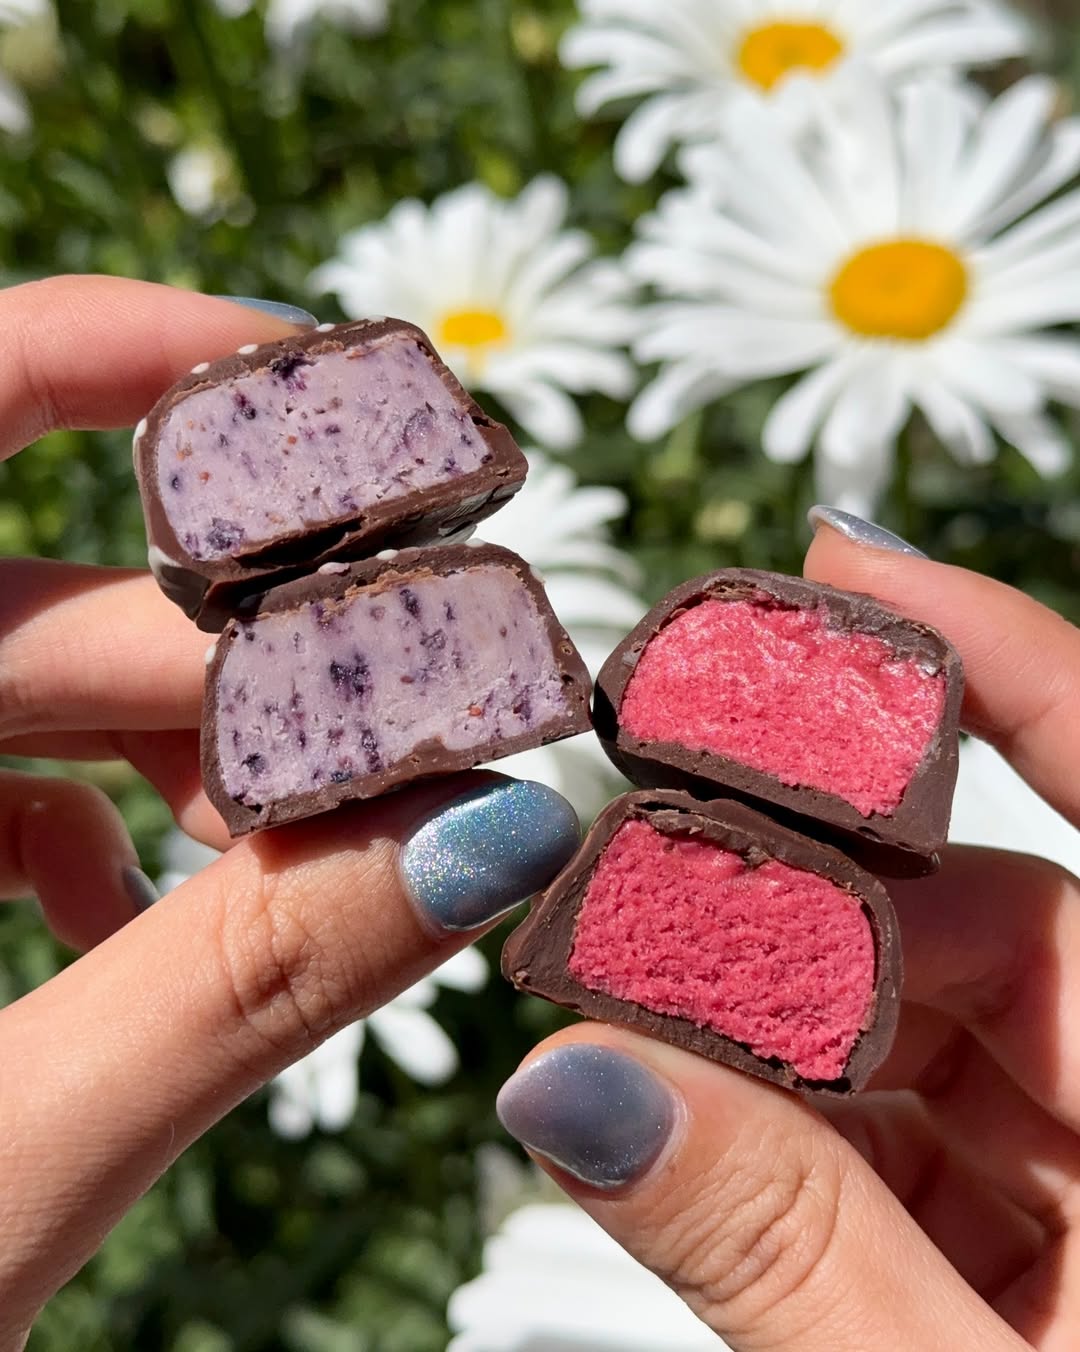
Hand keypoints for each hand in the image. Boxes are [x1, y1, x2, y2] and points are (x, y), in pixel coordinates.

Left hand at [0, 276, 580, 1347]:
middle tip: (402, 709)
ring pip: (13, 687)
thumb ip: (239, 987)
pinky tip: (135, 903)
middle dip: (233, 648)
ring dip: (177, 756)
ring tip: (281, 852)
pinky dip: (78, 821)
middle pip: (21, 589)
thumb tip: (490, 839)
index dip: (143, 359)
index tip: (346, 404)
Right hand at [497, 520, 1079, 1350]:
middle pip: (986, 925)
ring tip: (646, 1072)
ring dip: (790, 1046)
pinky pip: (950, 1131)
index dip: (993, 653)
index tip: (834, 564)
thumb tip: (571, 1083)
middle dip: (794, 923)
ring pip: (947, 1033)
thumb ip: (776, 1248)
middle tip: (627, 928)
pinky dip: (832, 1138)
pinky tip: (725, 1159)